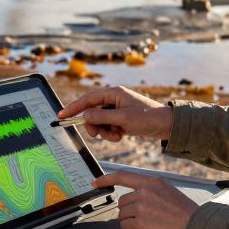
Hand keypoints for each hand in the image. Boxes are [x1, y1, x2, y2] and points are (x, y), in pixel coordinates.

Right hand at [57, 86, 172, 142]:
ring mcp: (117, 109)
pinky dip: (111, 134)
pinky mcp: (120, 119)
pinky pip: (107, 127)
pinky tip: (121, 135)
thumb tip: (85, 116)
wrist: (166, 125)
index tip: (61, 116)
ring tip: (116, 136)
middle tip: (98, 134)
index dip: (73, 107)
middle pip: (92, 112)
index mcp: (113, 93)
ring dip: (104, 132)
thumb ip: (102, 117)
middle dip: (94, 126)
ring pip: (99, 122)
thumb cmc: (147, 117)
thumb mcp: (123, 118)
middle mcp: (113, 99)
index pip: (88, 99)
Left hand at [92, 170, 197, 228]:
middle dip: (129, 212)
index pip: (123, 176)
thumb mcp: (170, 193)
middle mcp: (146, 191)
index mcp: (153, 181)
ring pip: (122, 215)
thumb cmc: (188, 215)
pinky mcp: (140, 222)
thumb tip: (136, 200)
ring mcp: (142, 206)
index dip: (106, 179)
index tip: (95, 182)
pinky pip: (125, 226)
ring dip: (131, 222)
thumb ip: (152, 192)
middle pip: (122, 201)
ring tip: (151, 225)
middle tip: (146, 219)